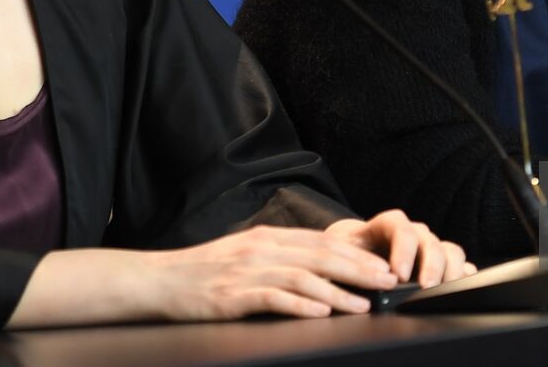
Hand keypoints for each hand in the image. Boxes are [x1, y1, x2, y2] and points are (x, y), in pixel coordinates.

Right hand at [150, 224, 401, 319]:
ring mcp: (247, 271)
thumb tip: (321, 267)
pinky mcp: (233, 296)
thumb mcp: (247, 253)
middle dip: (358, 269)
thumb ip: (281, 256)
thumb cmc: (205, 272)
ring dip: (338, 291)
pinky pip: (273, 298)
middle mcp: (262, 249)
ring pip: (303, 277)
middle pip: (320, 256)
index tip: (383, 266)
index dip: (356, 255)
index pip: (322, 243)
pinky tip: (321, 311)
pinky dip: (301, 304)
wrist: (160, 280)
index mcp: (268, 237)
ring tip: (363, 303)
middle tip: (387, 282)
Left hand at [326, 209, 474, 286]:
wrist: (345, 260)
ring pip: (447, 250)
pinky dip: (462, 274)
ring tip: (446, 291)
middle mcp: (408, 235)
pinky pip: (457, 264)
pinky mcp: (437, 265)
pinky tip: (462, 287)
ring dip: (450, 270)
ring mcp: (424, 249)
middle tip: (426, 287)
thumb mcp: (334, 260)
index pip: (398, 225)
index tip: (398, 275)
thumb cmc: (338, 260)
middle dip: (430, 264)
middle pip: (428, 239)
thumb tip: (351, 283)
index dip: (402, 248)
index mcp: (382, 227)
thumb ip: (344, 267)